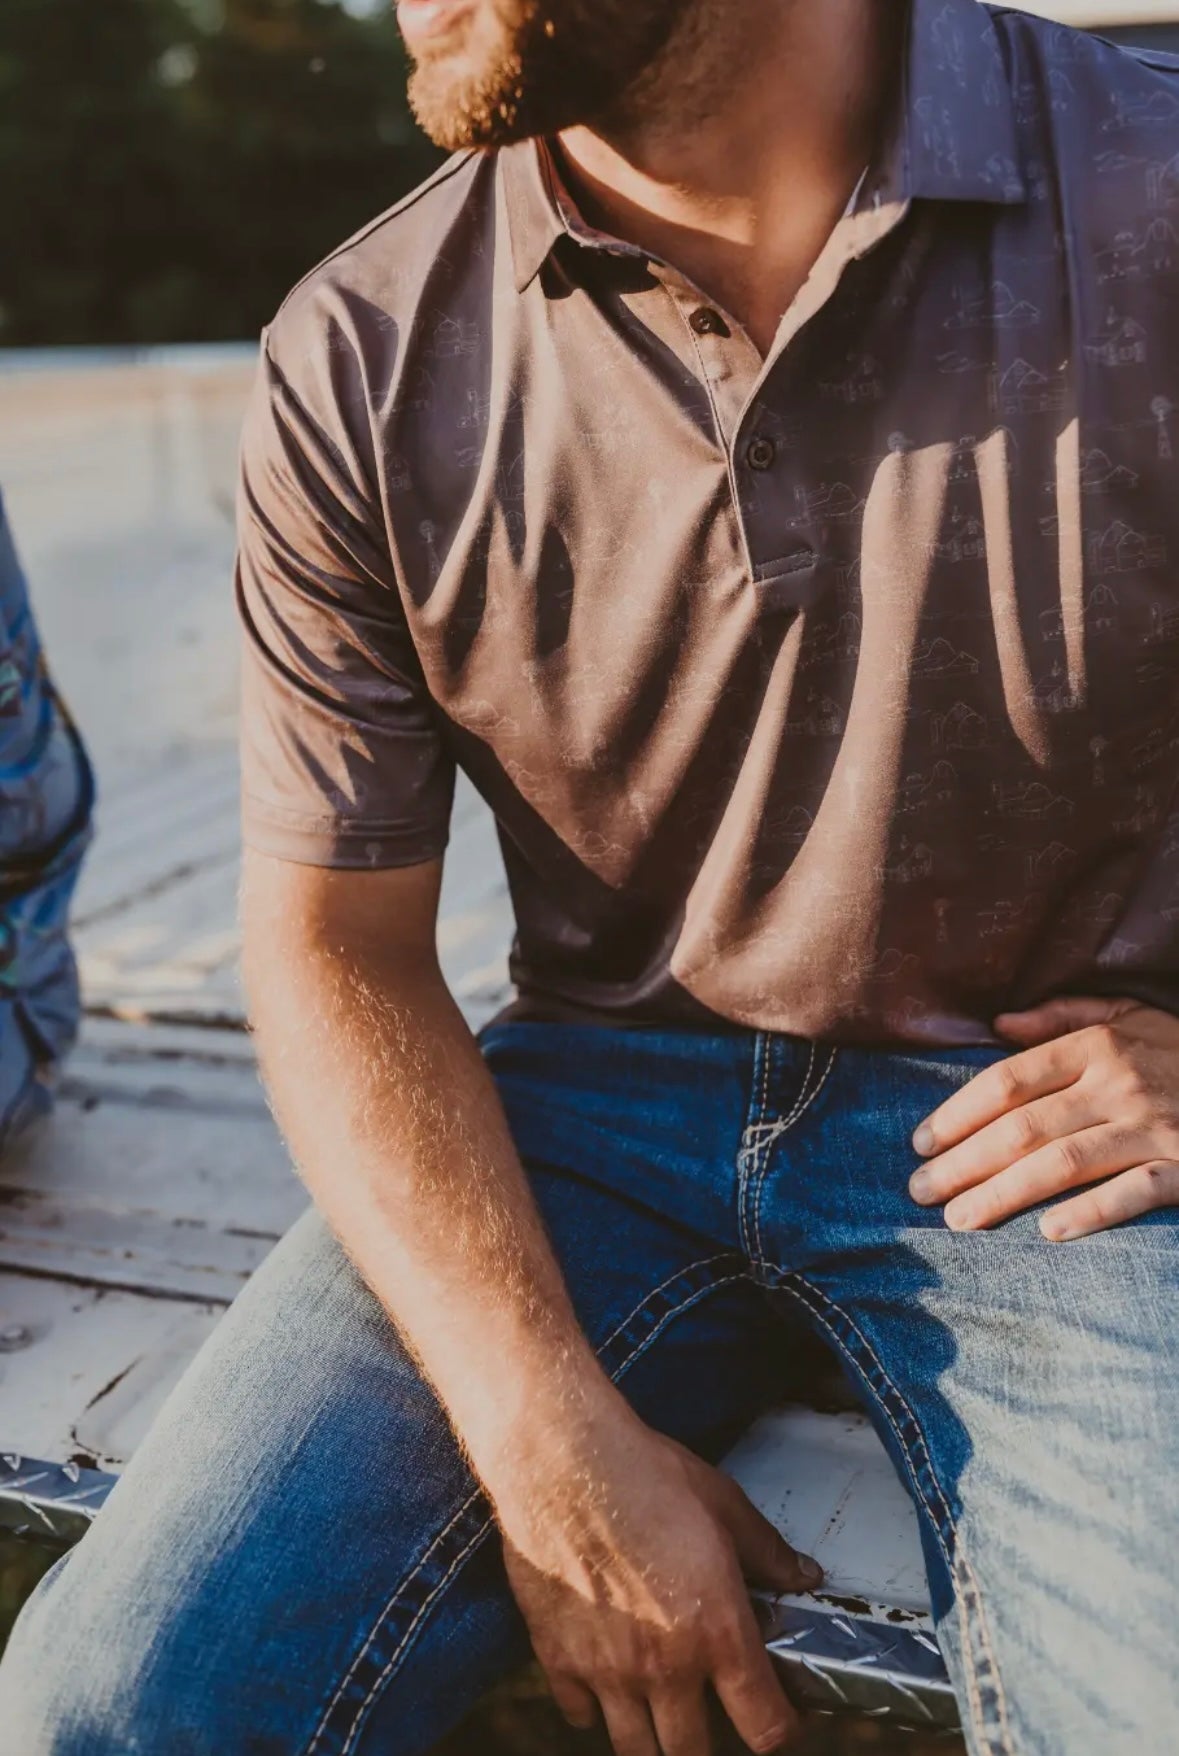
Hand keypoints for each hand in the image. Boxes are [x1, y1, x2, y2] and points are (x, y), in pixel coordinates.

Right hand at [495, 1407, 820, 1755]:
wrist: (564, 1462)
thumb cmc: (647, 1475)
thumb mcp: (724, 1505)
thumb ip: (767, 1552)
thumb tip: (804, 1575)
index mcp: (718, 1632)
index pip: (765, 1726)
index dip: (779, 1731)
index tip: (777, 1719)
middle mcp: (666, 1667)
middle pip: (693, 1755)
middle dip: (707, 1745)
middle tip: (709, 1717)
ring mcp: (607, 1670)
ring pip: (634, 1750)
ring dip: (651, 1739)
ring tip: (657, 1712)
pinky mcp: (558, 1658)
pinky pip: (578, 1715)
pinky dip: (593, 1709)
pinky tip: (602, 1679)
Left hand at [910, 998, 1178, 1239]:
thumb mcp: (1130, 1016)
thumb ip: (1062, 1017)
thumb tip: (996, 1022)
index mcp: (1099, 1046)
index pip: (1008, 1080)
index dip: (957, 1112)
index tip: (920, 1141)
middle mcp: (1122, 1084)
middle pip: (1022, 1128)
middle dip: (963, 1162)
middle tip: (920, 1191)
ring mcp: (1157, 1128)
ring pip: (1062, 1164)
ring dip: (1002, 1194)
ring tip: (957, 1220)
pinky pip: (1132, 1194)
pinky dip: (1090, 1213)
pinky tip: (1047, 1233)